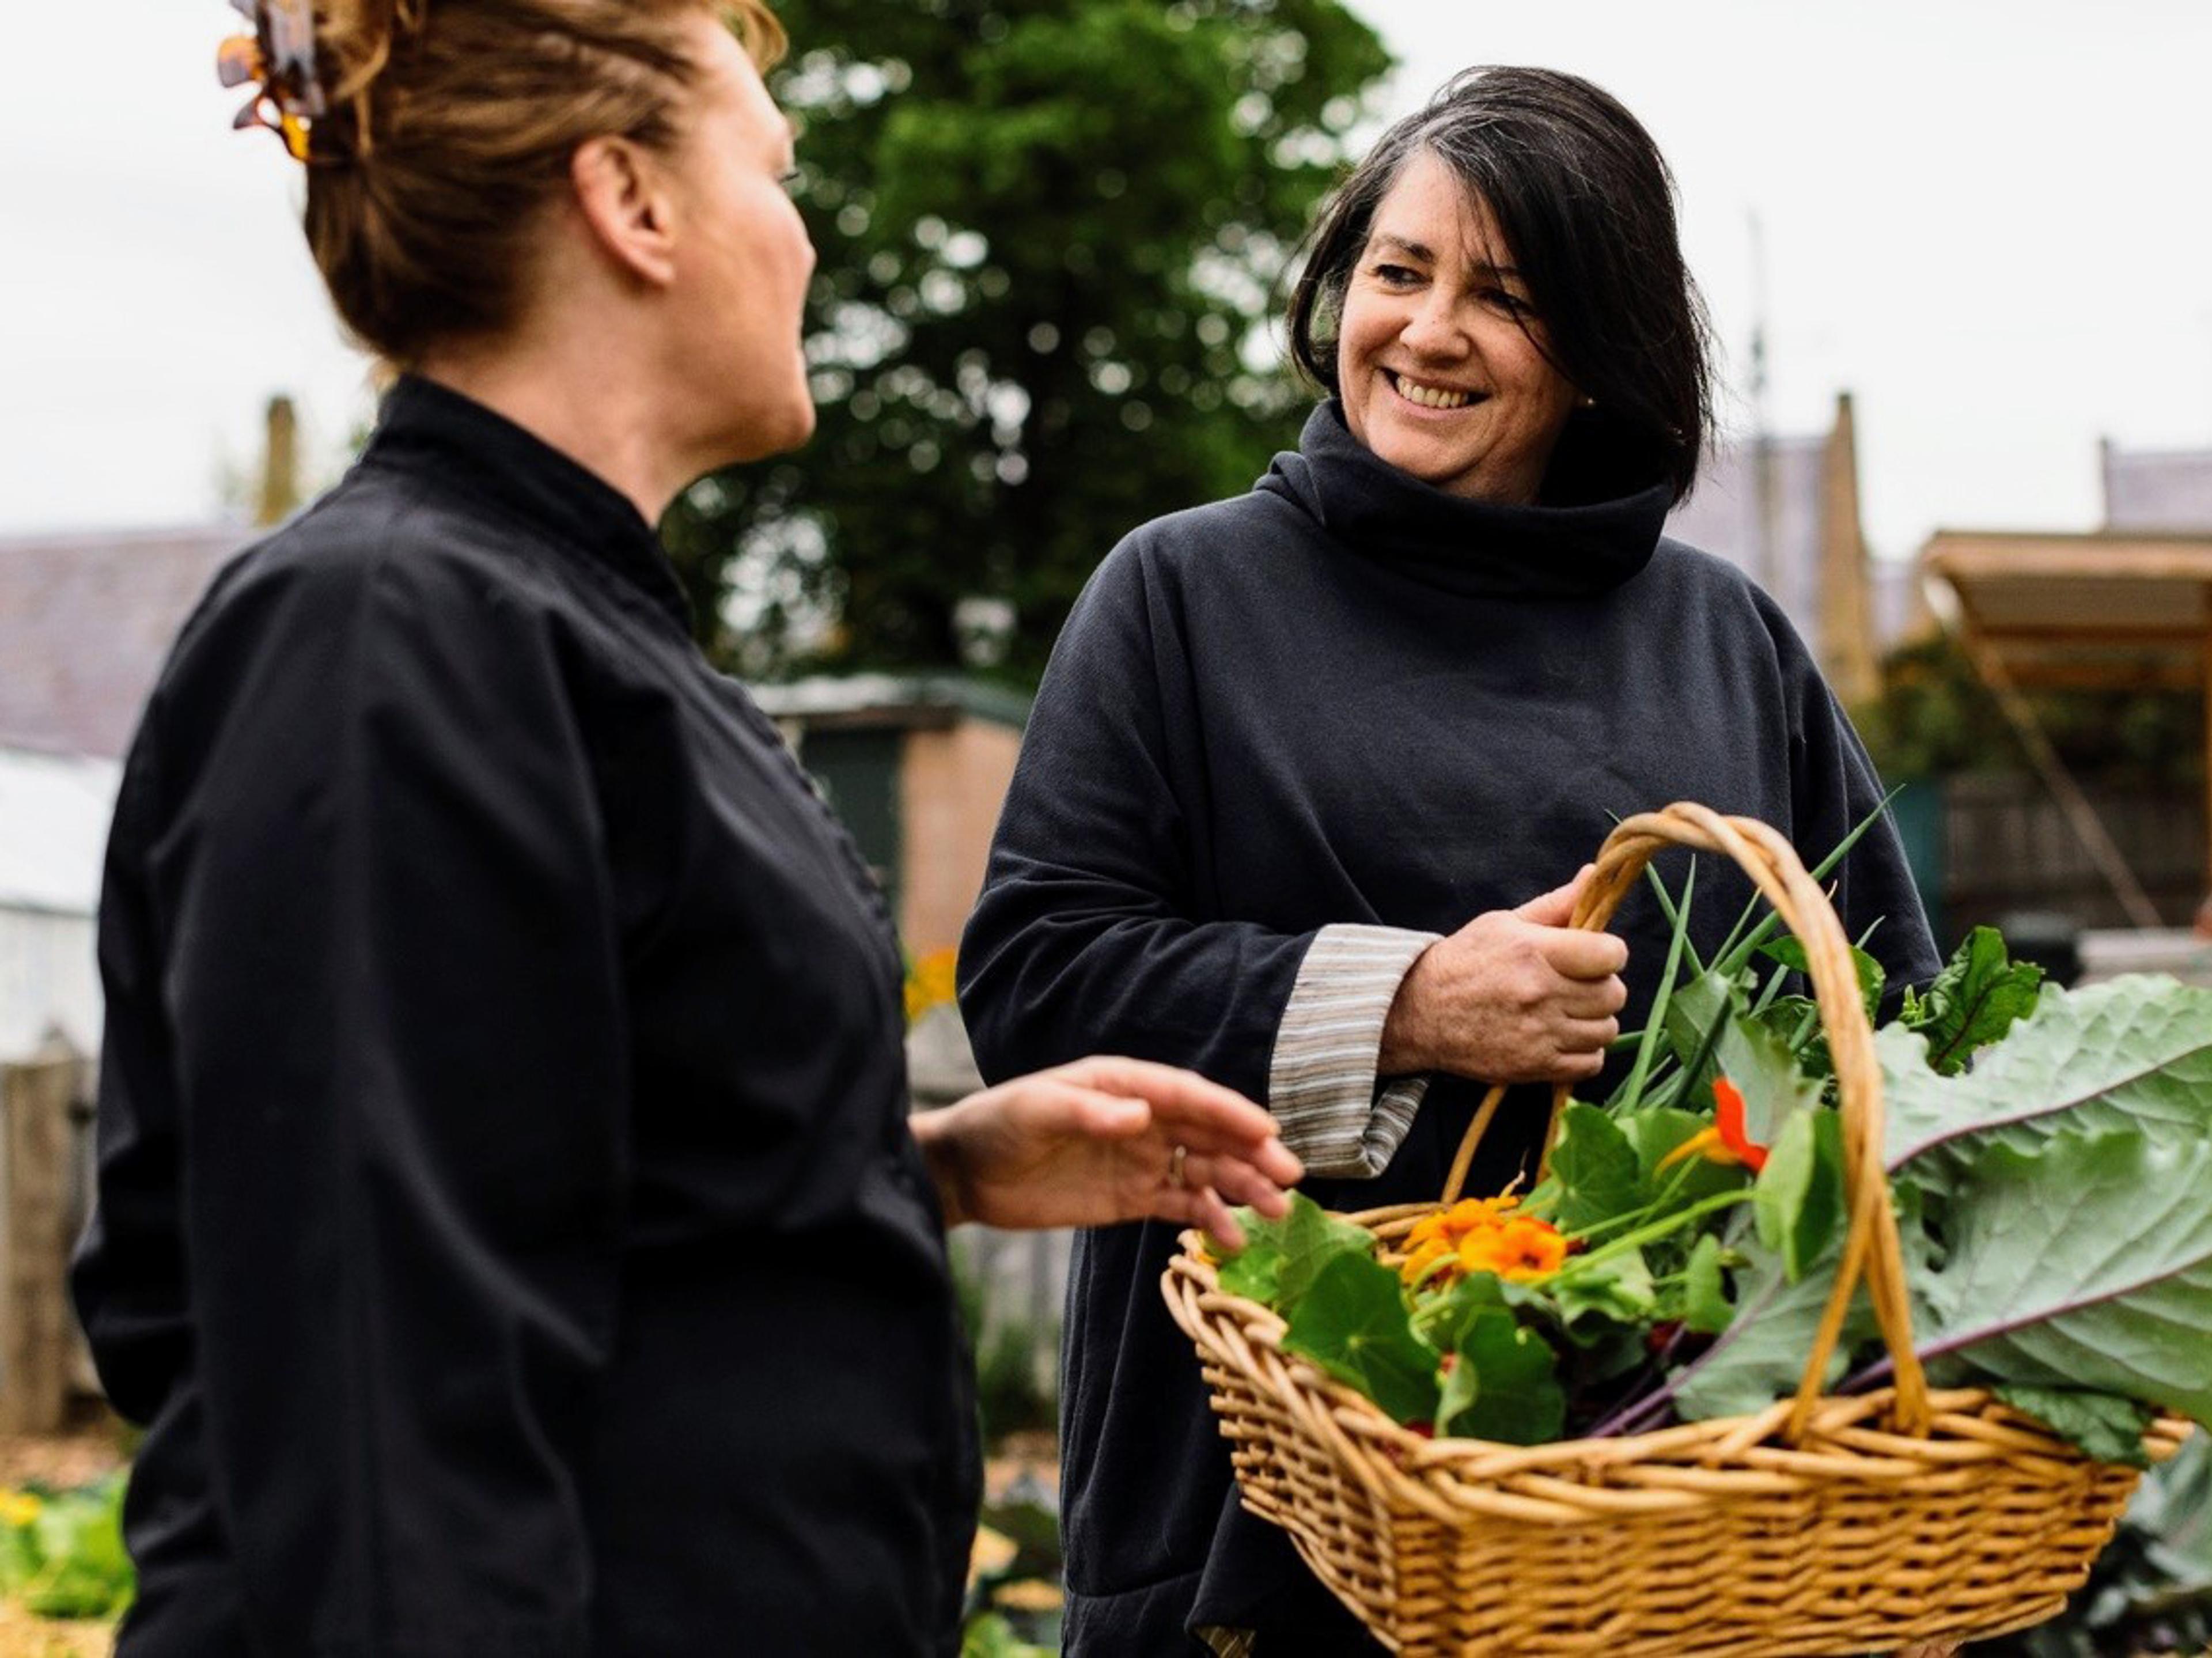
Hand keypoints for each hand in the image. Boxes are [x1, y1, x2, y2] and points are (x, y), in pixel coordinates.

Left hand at [912, 1056, 1301, 1250]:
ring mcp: (1140, 1159)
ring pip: (1204, 1171)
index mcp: (1124, 1084)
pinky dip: (1209, 1219)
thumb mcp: (1036, 1110)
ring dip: (1241, 1187)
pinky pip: (1180, 1206)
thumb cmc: (997, 1124)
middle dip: (1251, 1153)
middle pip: (1208, 1134)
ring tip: (1275, 1211)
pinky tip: (1232, 1238)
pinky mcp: (1131, 1197)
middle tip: (1288, 1177)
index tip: (1268, 1131)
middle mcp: (1142, 1118)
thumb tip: (1143, 1114)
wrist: (966, 1173)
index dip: (1230, 1112)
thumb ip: (1090, 1111)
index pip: (1188, 1096)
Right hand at [1379, 866, 1627, 1083]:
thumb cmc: (1465, 960)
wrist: (1420, 1011)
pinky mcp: (1535, 1066)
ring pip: (1606, 1030)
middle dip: (1603, 987)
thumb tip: (1593, 874)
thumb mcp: (1505, 923)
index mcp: (1534, 950)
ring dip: (1595, 1021)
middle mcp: (1540, 992)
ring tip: (1570, 1012)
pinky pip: (1591, 1063)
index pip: (1611, 955)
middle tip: (1579, 985)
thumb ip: (1555, 905)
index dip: (1609, 953)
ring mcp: (1539, 1033)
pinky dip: (1585, 1053)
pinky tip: (1564, 1037)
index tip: (1594, 956)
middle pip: (1613, 994)